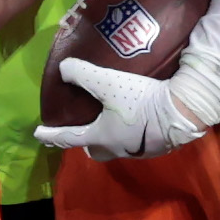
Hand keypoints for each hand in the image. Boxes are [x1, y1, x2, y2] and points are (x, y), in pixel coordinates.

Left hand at [33, 58, 215, 159]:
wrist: (181, 112)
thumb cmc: (139, 102)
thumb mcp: (107, 82)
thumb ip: (82, 74)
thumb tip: (63, 69)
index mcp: (100, 137)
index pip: (69, 137)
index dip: (52, 134)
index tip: (38, 133)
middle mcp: (118, 148)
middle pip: (96, 150)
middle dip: (87, 142)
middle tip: (82, 129)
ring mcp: (138, 150)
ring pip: (117, 146)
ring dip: (110, 136)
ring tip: (111, 119)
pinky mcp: (157, 145)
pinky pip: (136, 141)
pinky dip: (131, 131)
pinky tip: (136, 118)